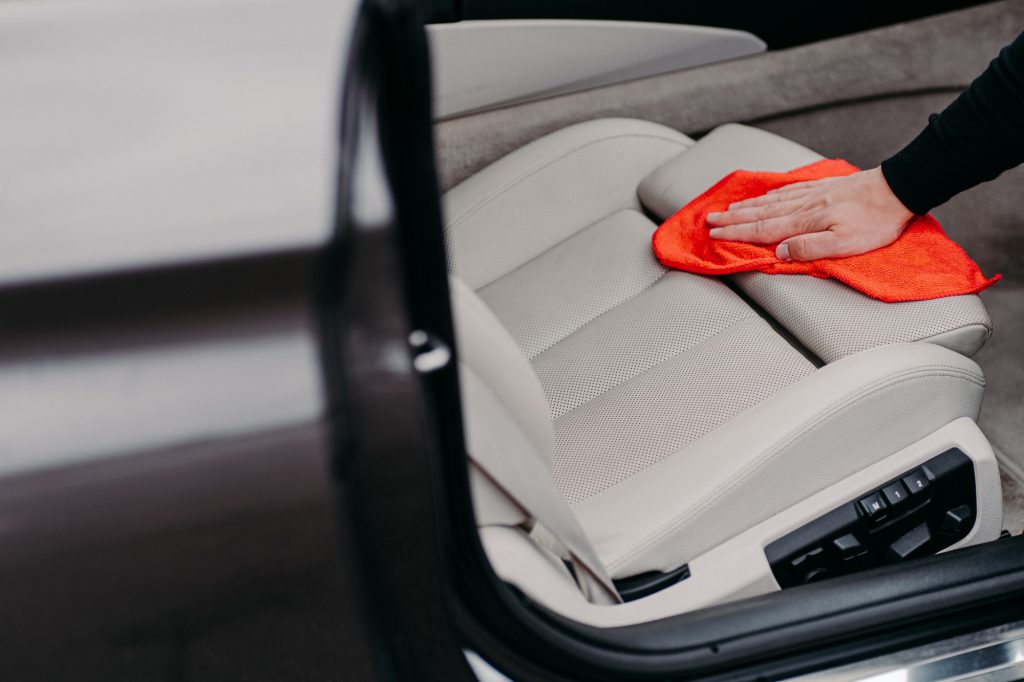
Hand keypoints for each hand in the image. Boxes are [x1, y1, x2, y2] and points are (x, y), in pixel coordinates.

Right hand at [705, 167, 914, 260]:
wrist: (898, 189)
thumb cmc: (875, 222)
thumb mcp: (845, 245)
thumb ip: (809, 248)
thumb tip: (778, 251)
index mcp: (805, 223)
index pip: (762, 230)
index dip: (736, 233)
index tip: (715, 233)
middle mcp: (803, 207)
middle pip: (760, 214)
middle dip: (732, 219)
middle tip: (710, 220)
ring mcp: (812, 194)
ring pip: (770, 201)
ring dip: (746, 206)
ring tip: (728, 208)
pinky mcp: (823, 187)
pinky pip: (787, 190)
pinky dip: (769, 194)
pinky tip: (763, 195)